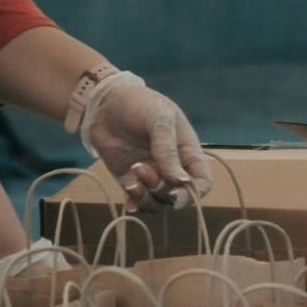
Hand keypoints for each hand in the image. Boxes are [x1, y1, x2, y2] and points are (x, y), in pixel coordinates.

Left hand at [80, 77, 210, 211]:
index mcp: (187, 153)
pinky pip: (136, 201)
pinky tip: (129, 205)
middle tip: (142, 169)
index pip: (201, 182)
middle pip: (178, 197)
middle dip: (163, 191)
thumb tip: (180, 181)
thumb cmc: (140, 103)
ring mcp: (150, 176)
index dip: (193, 193)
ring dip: (147, 198)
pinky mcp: (129, 179)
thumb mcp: (159, 120)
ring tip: (132, 178)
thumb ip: (168, 150)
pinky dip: (134, 205)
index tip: (176, 190)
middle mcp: (171, 168)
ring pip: (157, 203)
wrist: (105, 100)